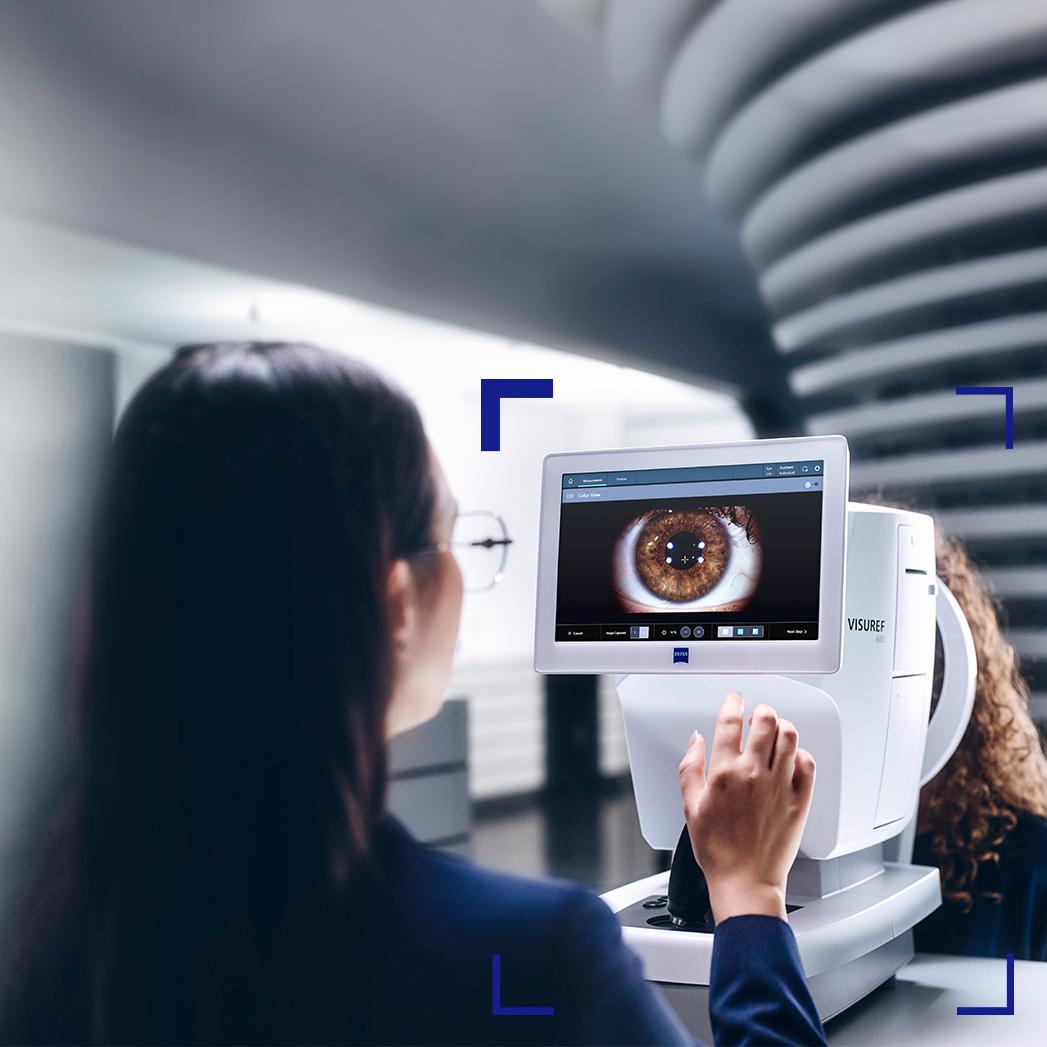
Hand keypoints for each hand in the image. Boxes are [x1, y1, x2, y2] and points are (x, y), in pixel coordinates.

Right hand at [678, 692, 815, 923]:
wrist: (745, 881)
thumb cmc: (717, 849)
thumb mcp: (690, 806)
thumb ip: (690, 767)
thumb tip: (696, 740)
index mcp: (725, 773)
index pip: (730, 722)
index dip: (732, 703)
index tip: (734, 699)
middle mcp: (755, 774)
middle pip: (765, 721)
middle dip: (761, 710)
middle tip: (757, 714)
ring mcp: (780, 786)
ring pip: (790, 737)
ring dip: (782, 727)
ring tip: (775, 731)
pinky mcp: (800, 800)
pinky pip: (808, 764)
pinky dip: (801, 753)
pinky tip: (792, 758)